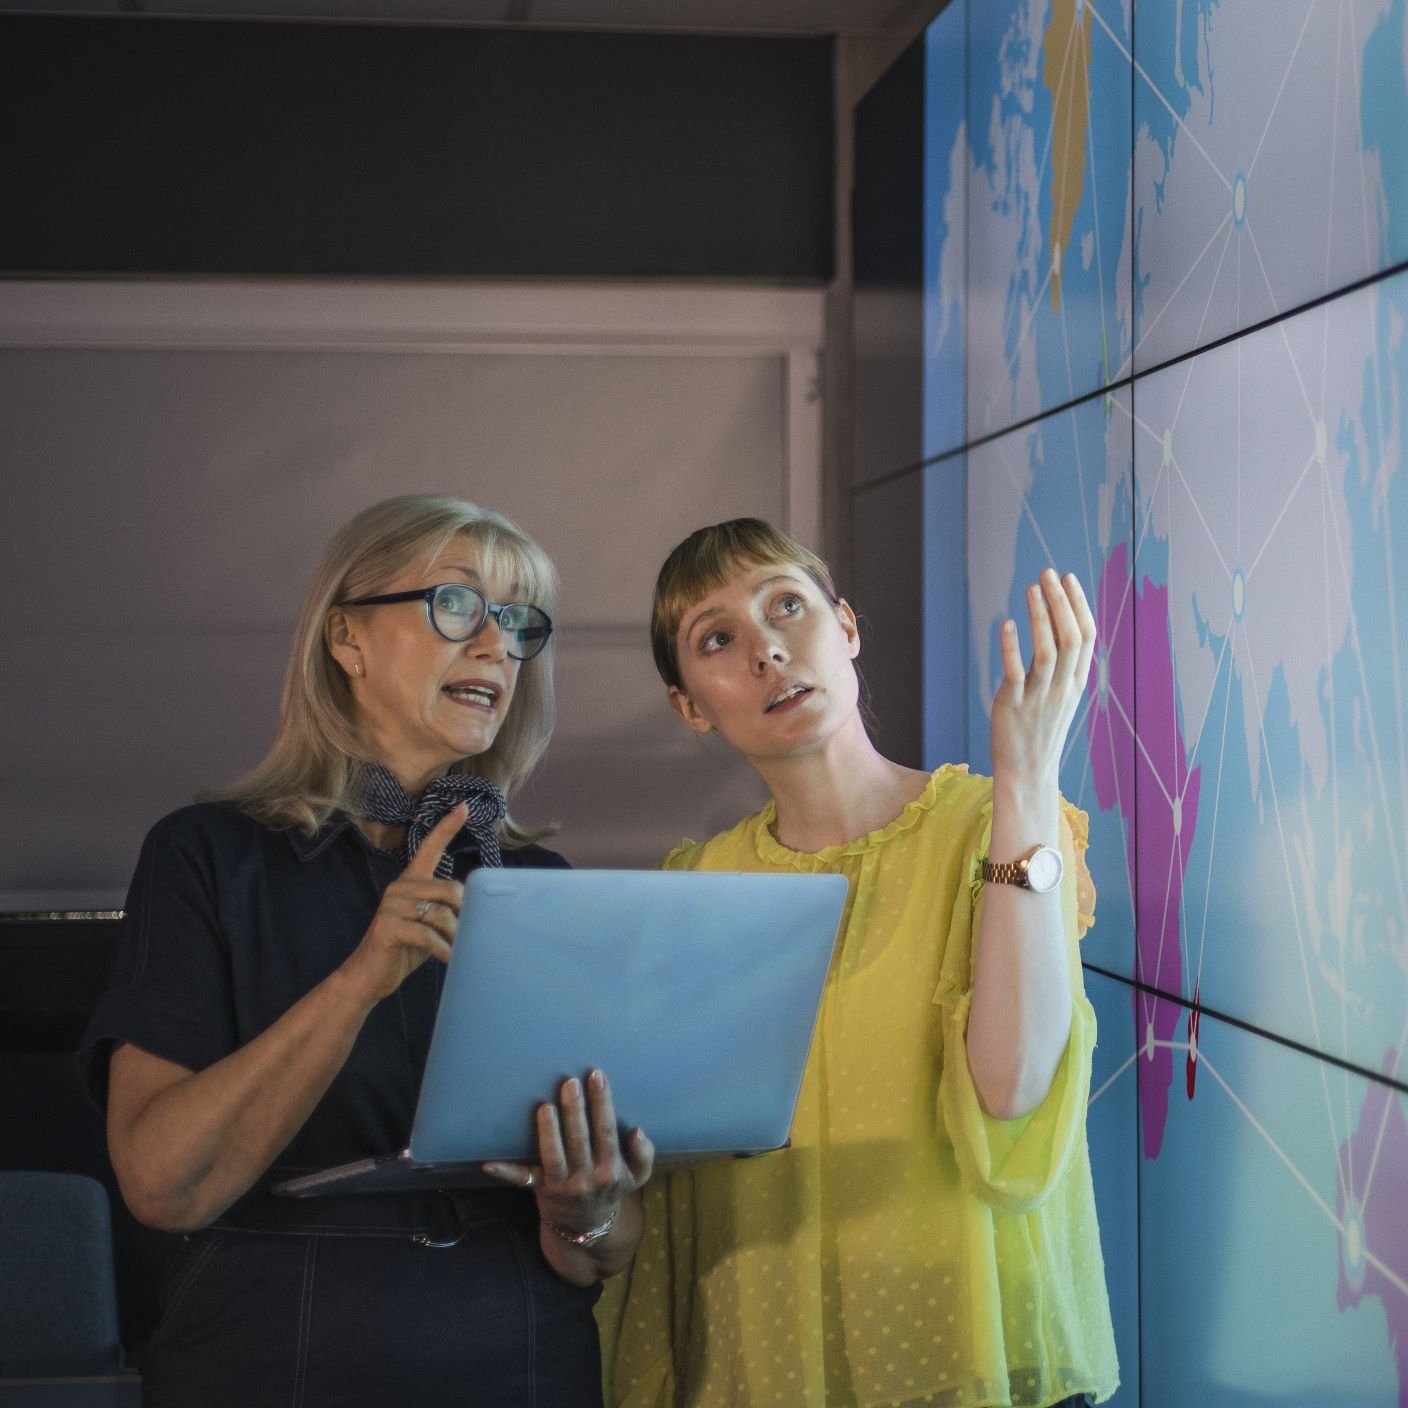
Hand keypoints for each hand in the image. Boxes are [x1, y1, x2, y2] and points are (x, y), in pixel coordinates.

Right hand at [337, 804, 466, 1005]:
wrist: (368, 977)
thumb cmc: (404, 950)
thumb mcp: (430, 925)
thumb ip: (447, 911)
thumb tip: (479, 910)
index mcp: (411, 882)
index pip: (429, 848)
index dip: (446, 828)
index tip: (463, 807)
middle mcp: (400, 887)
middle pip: (451, 891)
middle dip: (464, 917)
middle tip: (465, 938)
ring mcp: (392, 906)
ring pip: (442, 915)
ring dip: (454, 939)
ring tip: (456, 953)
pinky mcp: (387, 927)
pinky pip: (428, 936)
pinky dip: (443, 951)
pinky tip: (448, 960)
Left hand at [483, 1069, 653, 1236]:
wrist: (588, 1227)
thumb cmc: (611, 1188)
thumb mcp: (636, 1177)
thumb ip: (644, 1154)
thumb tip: (637, 1131)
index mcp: (610, 1170)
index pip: (606, 1131)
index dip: (602, 1103)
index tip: (597, 1076)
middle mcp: (586, 1178)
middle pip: (580, 1139)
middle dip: (575, 1110)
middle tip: (570, 1083)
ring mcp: (561, 1185)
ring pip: (554, 1156)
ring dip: (548, 1132)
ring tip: (546, 1107)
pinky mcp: (540, 1189)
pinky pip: (522, 1180)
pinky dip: (505, 1172)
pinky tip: (488, 1162)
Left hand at [990, 568, 1095, 794]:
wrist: (1027, 771)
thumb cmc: (1040, 729)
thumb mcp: (1059, 695)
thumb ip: (1061, 664)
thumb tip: (1056, 625)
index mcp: (1076, 682)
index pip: (1087, 636)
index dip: (1079, 605)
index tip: (1068, 578)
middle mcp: (1063, 687)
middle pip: (1071, 638)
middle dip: (1061, 602)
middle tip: (1048, 573)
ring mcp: (1039, 697)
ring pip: (1047, 651)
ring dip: (1040, 616)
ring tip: (1031, 588)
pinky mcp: (1014, 706)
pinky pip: (1015, 673)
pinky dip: (1012, 647)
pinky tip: (1007, 624)